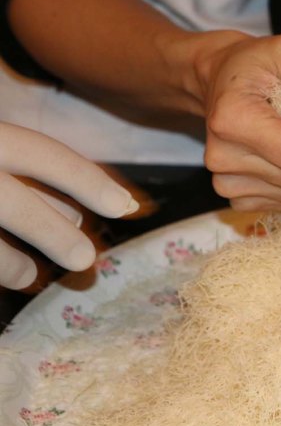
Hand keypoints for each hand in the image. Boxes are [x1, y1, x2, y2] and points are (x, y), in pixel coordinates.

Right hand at [0, 123, 137, 289]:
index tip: (122, 206)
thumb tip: (77, 218)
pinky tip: (6, 273)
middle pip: (9, 201)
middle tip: (85, 260)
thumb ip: (22, 170)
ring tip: (30, 277)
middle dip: (51, 232)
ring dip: (9, 262)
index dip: (85, 180)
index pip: (41, 152)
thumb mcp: (0, 148)